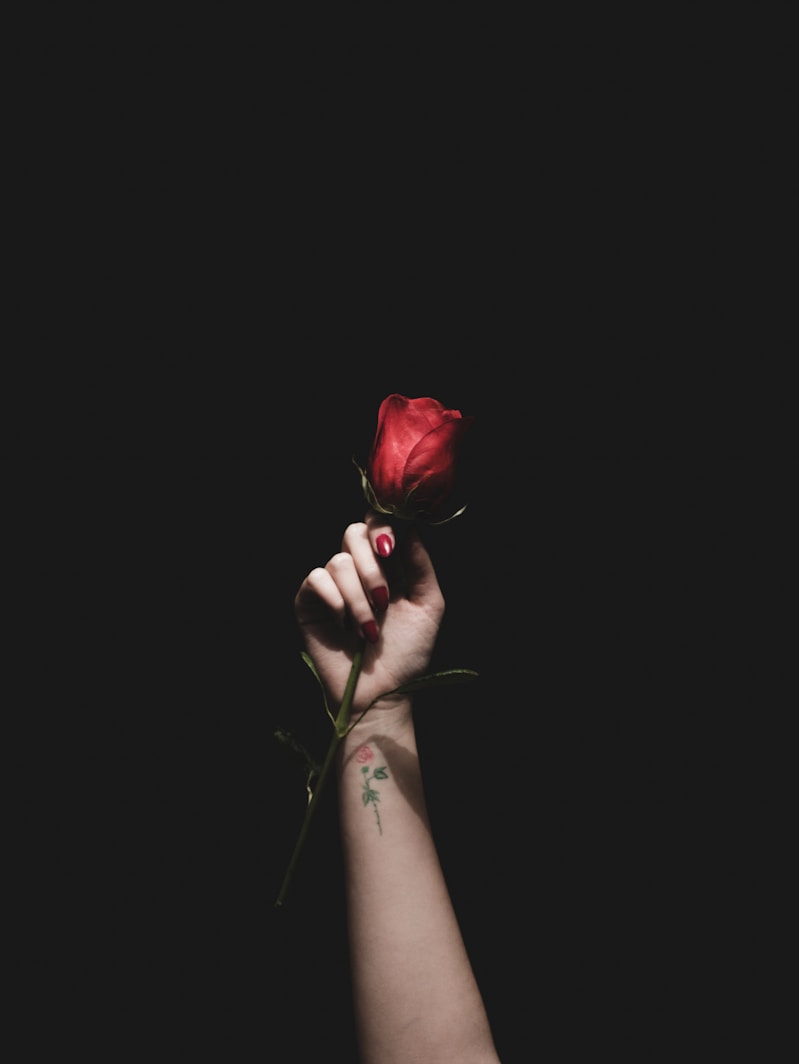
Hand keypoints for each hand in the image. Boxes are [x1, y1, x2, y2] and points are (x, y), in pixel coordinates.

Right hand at [294, 512, 444, 718]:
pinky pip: (316, 579)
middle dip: (373, 566)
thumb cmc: (408, 653)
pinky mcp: (308, 602)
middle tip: (384, 598)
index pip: (377, 524)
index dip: (383, 526)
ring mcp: (331, 585)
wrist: (383, 692)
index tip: (391, 547)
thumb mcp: (428, 605)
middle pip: (354, 532)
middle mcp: (357, 570)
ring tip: (369, 627)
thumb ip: (421, 564)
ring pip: (338, 561)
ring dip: (359, 596)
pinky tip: (345, 626)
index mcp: (386, 566)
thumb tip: (410, 527)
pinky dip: (336, 600)